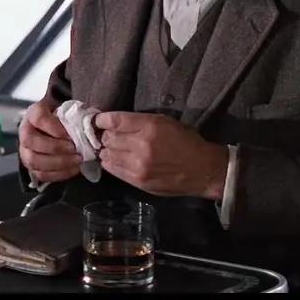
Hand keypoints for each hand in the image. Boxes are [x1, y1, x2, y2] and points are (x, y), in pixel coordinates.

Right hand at [18, 101, 80, 183]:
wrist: (57, 128)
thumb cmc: (64, 118)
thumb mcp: (69, 110)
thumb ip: (76, 115)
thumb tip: (88, 125)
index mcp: (33, 113)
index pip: (38, 118)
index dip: (52, 127)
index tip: (68, 133)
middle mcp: (25, 131)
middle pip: (31, 141)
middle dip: (55, 147)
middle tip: (74, 148)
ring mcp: (25, 150)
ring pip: (34, 160)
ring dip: (58, 162)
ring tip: (76, 160)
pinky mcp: (31, 166)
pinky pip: (41, 174)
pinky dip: (59, 173)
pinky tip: (73, 168)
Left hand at [94, 111, 228, 198]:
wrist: (202, 170)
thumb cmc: (185, 142)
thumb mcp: (165, 122)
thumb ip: (139, 122)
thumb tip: (114, 122)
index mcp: (150, 127)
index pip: (114, 120)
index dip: (101, 120)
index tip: (97, 120)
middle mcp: (141, 145)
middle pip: (108, 138)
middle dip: (105, 135)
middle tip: (106, 135)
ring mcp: (138, 165)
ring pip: (107, 154)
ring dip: (107, 150)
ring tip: (111, 148)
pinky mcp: (137, 180)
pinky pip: (113, 169)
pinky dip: (110, 162)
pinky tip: (115, 159)